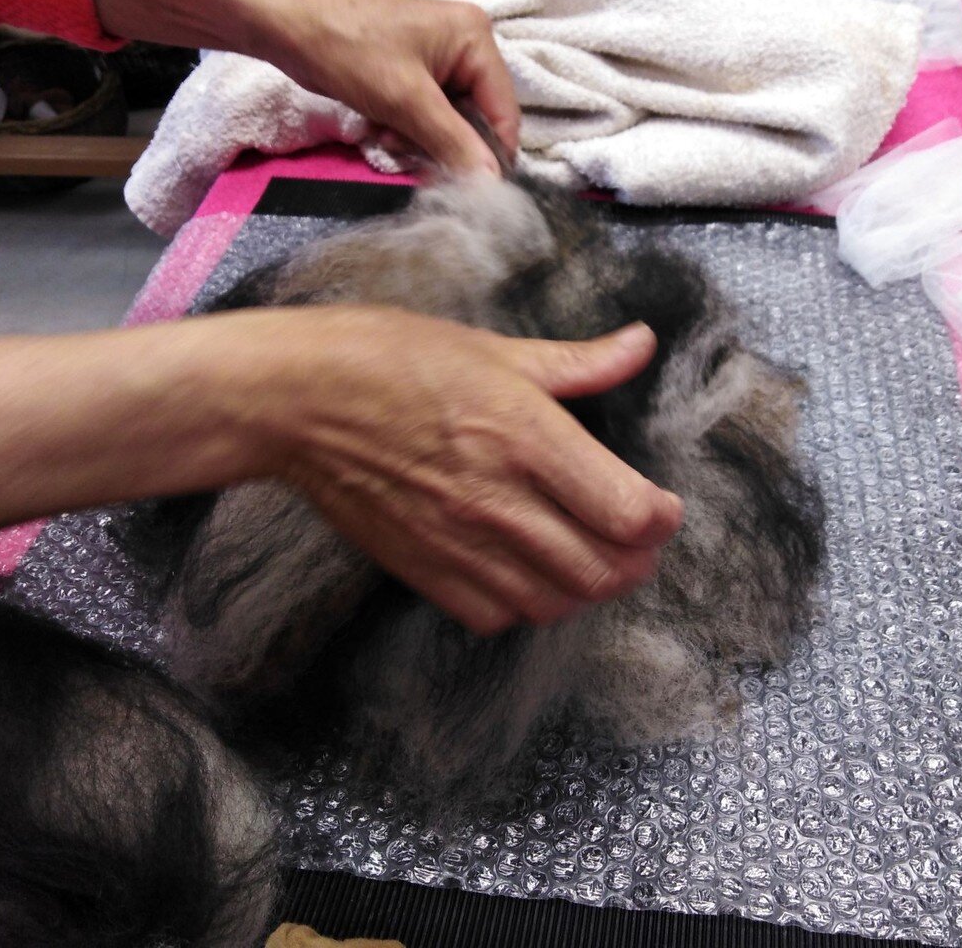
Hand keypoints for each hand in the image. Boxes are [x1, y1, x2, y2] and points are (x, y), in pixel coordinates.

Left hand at [94, 0, 517, 173]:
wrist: (282, 23)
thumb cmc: (348, 51)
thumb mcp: (404, 101)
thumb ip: (454, 143)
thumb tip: (493, 186)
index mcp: (476, 38)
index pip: (504, 111)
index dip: (490, 155)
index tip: (471, 192)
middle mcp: (464, 43)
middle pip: (476, 118)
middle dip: (444, 145)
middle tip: (413, 160)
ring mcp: (436, 56)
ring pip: (448, 122)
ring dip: (419, 141)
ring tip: (387, 138)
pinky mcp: (409, 69)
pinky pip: (424, 114)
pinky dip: (404, 129)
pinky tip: (378, 129)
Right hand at [244, 306, 683, 633]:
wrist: (299, 400)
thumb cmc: (391, 359)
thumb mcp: (493, 348)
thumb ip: (579, 362)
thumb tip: (642, 345)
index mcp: (527, 437)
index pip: (629, 513)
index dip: (662, 518)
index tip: (661, 504)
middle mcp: (500, 501)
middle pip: (603, 572)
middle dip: (637, 560)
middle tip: (636, 536)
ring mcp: (459, 544)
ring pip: (555, 603)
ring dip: (587, 586)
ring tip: (589, 554)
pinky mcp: (423, 569)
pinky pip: (496, 616)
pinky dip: (526, 604)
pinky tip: (526, 570)